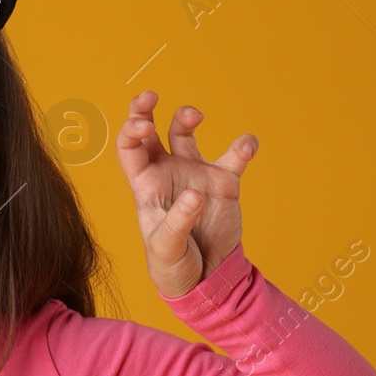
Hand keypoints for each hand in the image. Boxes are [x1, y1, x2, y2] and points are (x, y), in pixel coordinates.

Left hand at [114, 91, 256, 298]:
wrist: (206, 278)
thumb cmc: (174, 265)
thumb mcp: (166, 249)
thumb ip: (177, 222)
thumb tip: (194, 194)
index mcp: (145, 185)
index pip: (129, 148)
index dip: (132, 130)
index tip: (145, 125)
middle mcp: (166, 172)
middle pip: (150, 130)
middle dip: (144, 108)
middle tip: (150, 96)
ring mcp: (194, 173)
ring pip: (185, 133)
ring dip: (187, 118)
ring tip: (194, 116)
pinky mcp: (223, 182)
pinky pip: (234, 157)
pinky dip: (242, 147)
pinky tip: (246, 146)